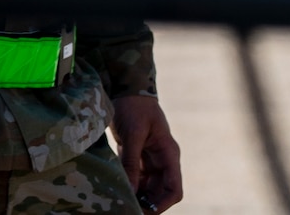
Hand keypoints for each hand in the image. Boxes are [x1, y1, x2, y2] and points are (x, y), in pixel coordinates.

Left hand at [111, 94, 181, 212]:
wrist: (124, 87)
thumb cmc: (133, 106)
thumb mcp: (132, 133)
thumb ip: (131, 161)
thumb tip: (130, 189)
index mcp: (168, 154)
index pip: (174, 189)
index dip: (162, 204)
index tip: (145, 211)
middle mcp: (162, 159)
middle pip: (160, 191)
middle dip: (147, 203)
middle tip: (128, 208)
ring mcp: (149, 158)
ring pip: (147, 187)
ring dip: (136, 195)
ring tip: (121, 201)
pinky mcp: (136, 155)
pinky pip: (135, 177)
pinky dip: (128, 185)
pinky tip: (116, 189)